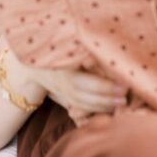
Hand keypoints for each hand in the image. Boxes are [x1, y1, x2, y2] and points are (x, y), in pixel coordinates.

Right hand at [8, 52, 127, 115]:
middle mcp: (62, 85)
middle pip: (88, 97)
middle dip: (108, 99)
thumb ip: (85, 52)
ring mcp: (61, 93)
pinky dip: (95, 110)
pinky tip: (109, 110)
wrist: (29, 61)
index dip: (106, 87)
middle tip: (126, 96)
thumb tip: (107, 52)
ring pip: (85, 105)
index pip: (88, 84)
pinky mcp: (63, 98)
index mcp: (63, 71)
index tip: (124, 86)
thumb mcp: (67, 46)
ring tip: (121, 104)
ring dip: (104, 106)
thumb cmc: (54, 48)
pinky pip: (80, 108)